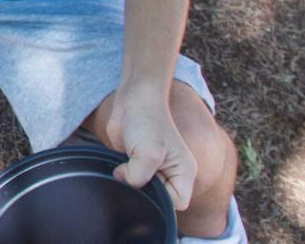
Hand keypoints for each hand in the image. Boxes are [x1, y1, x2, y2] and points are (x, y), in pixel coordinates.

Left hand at [102, 96, 195, 210]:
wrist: (133, 101)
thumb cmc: (146, 121)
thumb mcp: (148, 153)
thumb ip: (139, 177)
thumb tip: (126, 184)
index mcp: (184, 173)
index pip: (178, 203)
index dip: (161, 199)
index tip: (148, 181)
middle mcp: (172, 174)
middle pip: (159, 200)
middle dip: (143, 192)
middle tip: (133, 173)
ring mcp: (155, 171)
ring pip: (143, 192)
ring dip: (130, 183)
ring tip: (127, 165)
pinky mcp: (138, 166)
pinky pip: (131, 183)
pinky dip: (122, 178)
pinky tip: (119, 165)